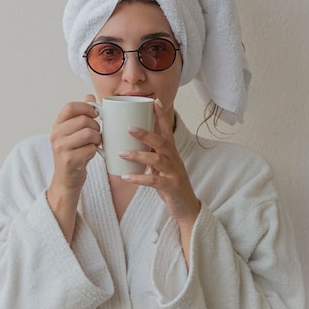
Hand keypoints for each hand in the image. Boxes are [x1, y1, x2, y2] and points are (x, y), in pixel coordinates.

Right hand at [49, 94, 100, 193]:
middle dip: (96, 126)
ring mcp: (61, 147)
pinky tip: (90, 154)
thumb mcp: (74, 132)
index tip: (94, 114)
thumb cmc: (74, 153)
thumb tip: (89, 96)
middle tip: (96, 134)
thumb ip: (81, 114)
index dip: (86, 107)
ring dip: (97, 139)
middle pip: (83, 120)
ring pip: (89, 133)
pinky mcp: (69, 160)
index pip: (70, 106)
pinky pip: (91, 148)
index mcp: (57, 125)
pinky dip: (95, 151)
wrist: (66, 180)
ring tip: (95, 144)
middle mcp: (56, 135)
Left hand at [120, 100, 200, 226]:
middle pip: (161, 142)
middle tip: (129, 128)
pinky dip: (139, 178)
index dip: (161, 115)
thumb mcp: (162, 166)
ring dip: (138, 155)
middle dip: (145, 134)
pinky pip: (154, 181)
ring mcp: (173, 172)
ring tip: (122, 153)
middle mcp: (174, 159)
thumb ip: (151, 154)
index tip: (154, 101)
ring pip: (157, 160)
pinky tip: (126, 177)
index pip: (167, 130)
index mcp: (171, 152)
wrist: (186, 207)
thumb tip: (131, 144)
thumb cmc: (171, 183)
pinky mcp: (170, 186)